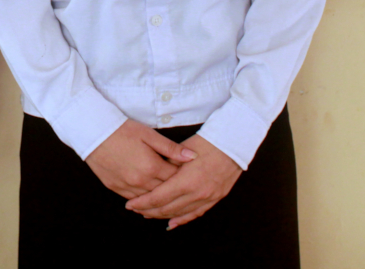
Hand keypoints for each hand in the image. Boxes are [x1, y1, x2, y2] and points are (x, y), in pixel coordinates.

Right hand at [84, 119, 195, 199]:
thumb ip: (171, 148)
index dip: (183, 176)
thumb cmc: (123, 130)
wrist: (94, 132)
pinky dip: (143, 199)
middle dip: (173, 189)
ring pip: (149, 199)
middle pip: (164, 191)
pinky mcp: (115, 188)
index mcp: (151, 167)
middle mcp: (140, 181)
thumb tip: (193, 157)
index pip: (175, 178)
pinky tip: (148, 197)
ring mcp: (127, 186)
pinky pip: (134, 199)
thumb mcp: (149, 135)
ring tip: (167, 193)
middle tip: (181, 186)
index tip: (189, 173)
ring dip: (159, 197)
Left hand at [124, 133, 240, 228]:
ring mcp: (207, 198)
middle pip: (167, 208)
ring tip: (148, 214)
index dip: (142, 203)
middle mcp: (197, 193)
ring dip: (163, 215)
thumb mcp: (182, 151)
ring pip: (180, 213)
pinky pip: (196, 213)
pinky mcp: (215, 198)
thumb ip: (166, 164)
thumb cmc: (207, 142)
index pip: (159, 197)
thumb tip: (152, 173)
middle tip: (136, 210)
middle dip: (149, 210)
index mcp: (186, 181)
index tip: (130, 204)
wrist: (233, 143)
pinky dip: (182, 219)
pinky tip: (172, 222)